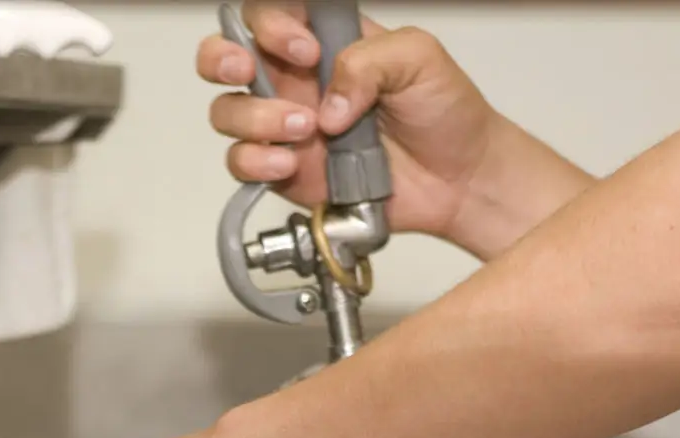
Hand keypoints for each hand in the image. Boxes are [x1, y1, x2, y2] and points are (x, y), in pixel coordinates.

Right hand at [199, 3, 502, 243]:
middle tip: (246, 71)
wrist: (457, 179)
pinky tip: (291, 162)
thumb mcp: (418, 58)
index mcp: (323, 42)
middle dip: (222, 58)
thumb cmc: (443, 111)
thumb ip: (368, 60)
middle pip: (226, 56)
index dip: (271, 25)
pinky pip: (242, 163)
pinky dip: (256, 161)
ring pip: (228, 112)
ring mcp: (285, 127)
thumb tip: (326, 102)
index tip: (307, 50)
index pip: (268, 14)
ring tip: (304, 128)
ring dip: (254, 117)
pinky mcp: (284, 172)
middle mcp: (294, 80)